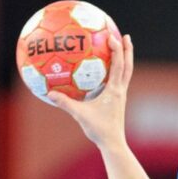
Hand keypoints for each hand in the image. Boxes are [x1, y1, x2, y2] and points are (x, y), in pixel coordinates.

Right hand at [46, 34, 133, 151]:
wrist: (112, 143)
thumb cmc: (99, 130)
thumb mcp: (80, 115)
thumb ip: (65, 103)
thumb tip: (49, 93)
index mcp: (114, 91)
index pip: (118, 65)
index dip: (117, 49)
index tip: (112, 36)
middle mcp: (120, 90)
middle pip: (127, 66)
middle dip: (127, 50)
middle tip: (124, 35)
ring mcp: (120, 95)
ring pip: (126, 72)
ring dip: (125, 59)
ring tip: (121, 47)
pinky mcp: (118, 100)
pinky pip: (119, 81)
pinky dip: (117, 70)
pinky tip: (109, 68)